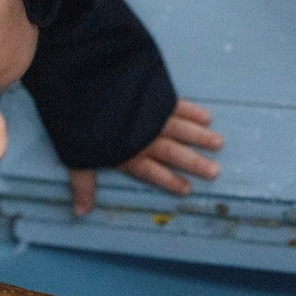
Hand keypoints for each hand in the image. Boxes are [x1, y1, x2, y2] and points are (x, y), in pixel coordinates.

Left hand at [68, 99, 221, 215]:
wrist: (87, 83)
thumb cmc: (79, 122)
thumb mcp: (77, 156)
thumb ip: (83, 184)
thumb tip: (80, 213)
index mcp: (128, 154)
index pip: (153, 172)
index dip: (169, 181)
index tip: (187, 189)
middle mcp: (145, 137)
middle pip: (174, 153)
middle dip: (194, 163)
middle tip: (215, 171)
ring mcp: (152, 115)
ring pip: (182, 129)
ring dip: (200, 137)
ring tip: (218, 143)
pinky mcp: (153, 94)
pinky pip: (178, 105)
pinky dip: (192, 111)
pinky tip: (206, 116)